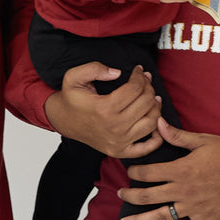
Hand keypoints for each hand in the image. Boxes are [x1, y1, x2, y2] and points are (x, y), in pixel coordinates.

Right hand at [44, 62, 162, 158]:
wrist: (63, 120)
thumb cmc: (71, 98)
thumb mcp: (74, 77)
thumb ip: (94, 69)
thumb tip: (117, 73)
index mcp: (104, 108)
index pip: (135, 88)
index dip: (140, 75)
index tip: (139, 70)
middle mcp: (114, 126)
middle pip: (146, 103)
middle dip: (149, 87)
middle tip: (145, 81)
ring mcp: (119, 141)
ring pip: (151, 122)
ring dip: (156, 107)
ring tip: (151, 97)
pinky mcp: (120, 151)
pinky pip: (146, 148)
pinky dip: (156, 138)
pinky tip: (156, 123)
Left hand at [117, 118, 219, 219]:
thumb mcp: (202, 140)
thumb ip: (177, 136)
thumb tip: (157, 122)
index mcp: (182, 169)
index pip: (149, 173)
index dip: (134, 172)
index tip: (128, 172)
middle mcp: (184, 190)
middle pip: (148, 196)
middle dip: (129, 196)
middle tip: (118, 195)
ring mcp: (195, 206)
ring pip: (161, 216)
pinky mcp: (207, 218)